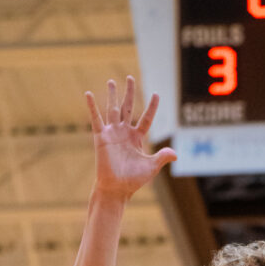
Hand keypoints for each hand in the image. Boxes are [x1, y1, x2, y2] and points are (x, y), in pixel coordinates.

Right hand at [85, 76, 176, 200]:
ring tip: (112, 81)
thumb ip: (162, 157)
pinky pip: (96, 119)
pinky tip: (88, 94)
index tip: (156, 94)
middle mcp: (125, 133)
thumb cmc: (133, 180)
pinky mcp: (101, 137)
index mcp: (137, 138)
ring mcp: (112, 133)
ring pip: (113, 109)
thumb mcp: (151, 167)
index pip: (146, 118)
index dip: (152, 107)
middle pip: (128, 108)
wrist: (117, 188)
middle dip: (130, 93)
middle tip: (130, 77)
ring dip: (113, 95)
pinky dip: (92, 107)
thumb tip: (176, 154)